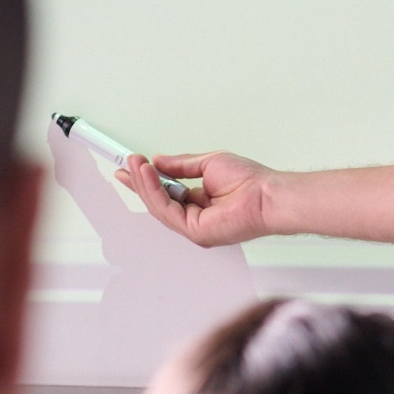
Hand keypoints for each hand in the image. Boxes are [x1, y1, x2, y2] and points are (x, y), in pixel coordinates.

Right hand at [117, 151, 279, 247]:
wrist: (267, 194)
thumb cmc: (251, 182)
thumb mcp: (208, 163)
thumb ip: (181, 165)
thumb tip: (160, 161)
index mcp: (199, 203)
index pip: (166, 193)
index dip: (146, 179)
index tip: (131, 166)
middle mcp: (195, 217)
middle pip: (158, 201)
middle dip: (140, 181)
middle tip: (126, 163)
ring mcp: (194, 227)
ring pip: (159, 207)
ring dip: (144, 184)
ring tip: (136, 164)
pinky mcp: (195, 232)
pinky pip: (167, 210)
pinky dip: (155, 191)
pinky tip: (149, 175)